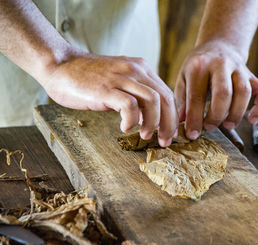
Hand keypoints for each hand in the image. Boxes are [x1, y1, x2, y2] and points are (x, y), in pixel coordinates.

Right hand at [39, 52, 177, 146]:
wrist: (60, 65)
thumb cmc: (88, 78)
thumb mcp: (120, 83)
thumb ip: (136, 96)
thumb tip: (150, 118)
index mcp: (141, 69)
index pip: (167, 94)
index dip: (172, 116)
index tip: (168, 133)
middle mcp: (135, 70)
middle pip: (165, 98)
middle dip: (169, 123)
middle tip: (164, 141)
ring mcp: (121, 78)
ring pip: (153, 101)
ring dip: (153, 123)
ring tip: (144, 135)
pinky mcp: (107, 88)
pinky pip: (130, 106)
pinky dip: (131, 121)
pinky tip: (124, 128)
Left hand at [174, 40, 257, 139]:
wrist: (219, 45)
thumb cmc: (198, 67)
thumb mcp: (183, 77)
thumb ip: (181, 99)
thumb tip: (181, 122)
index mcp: (199, 66)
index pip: (196, 95)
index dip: (194, 118)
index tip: (192, 134)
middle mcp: (221, 64)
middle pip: (223, 93)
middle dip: (216, 115)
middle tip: (209, 127)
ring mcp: (239, 69)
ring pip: (244, 92)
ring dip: (236, 113)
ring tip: (227, 125)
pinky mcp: (253, 76)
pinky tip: (252, 119)